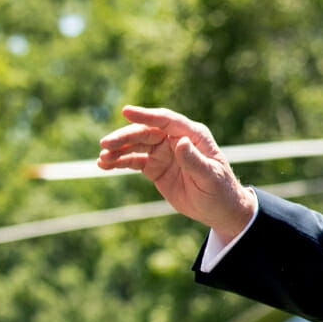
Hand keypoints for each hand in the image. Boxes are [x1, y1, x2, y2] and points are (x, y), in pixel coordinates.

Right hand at [98, 106, 256, 241]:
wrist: (220, 209)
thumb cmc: (221, 191)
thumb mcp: (210, 177)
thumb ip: (194, 161)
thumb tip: (180, 142)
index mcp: (193, 136)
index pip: (167, 121)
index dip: (147, 115)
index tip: (126, 111)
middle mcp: (176, 140)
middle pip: (146, 132)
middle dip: (125, 137)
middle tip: (105, 144)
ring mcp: (164, 152)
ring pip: (137, 145)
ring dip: (118, 150)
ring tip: (101, 159)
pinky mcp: (156, 167)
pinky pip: (134, 160)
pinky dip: (119, 162)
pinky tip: (104, 165)